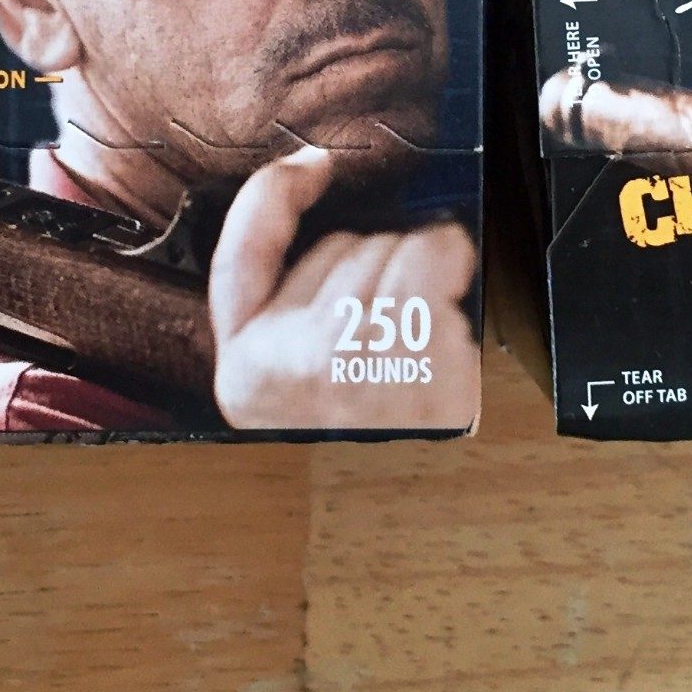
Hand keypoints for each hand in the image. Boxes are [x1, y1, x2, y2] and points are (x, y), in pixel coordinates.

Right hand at [207, 147, 479, 431]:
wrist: (417, 523)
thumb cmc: (363, 439)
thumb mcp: (295, 387)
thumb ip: (286, 307)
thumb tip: (319, 189)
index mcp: (245, 372)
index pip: (241, 255)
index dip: (275, 194)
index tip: (314, 167)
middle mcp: (291, 367)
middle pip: (341, 246)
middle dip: (374, 266)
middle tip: (389, 330)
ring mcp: (356, 366)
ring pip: (392, 246)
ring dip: (418, 271)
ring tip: (418, 331)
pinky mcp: (422, 365)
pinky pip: (436, 264)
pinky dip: (451, 275)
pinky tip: (447, 327)